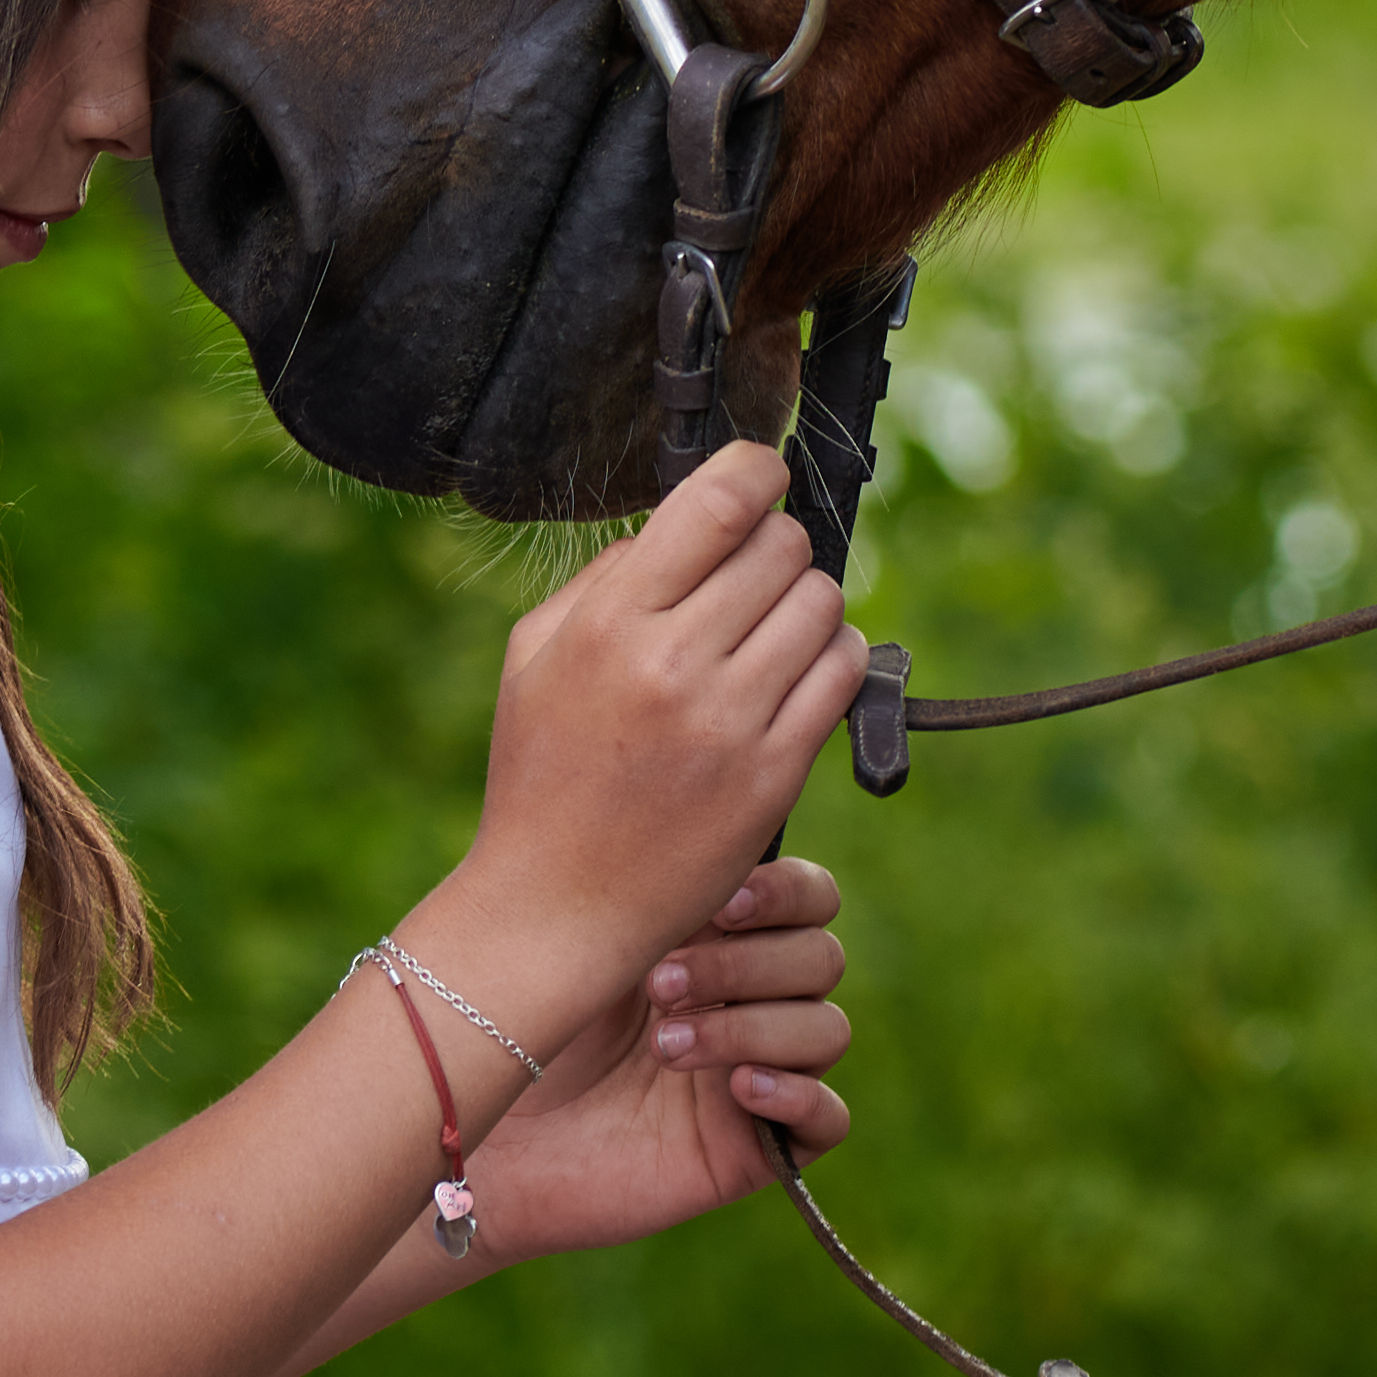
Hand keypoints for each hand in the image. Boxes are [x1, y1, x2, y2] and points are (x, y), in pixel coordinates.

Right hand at [422, 440, 865, 1052]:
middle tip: (754, 577)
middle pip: (782, 547)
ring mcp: (731, 721)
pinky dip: (834, 659)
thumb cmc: (542, 776)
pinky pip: (843, 674)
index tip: (761, 477)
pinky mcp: (775, 774)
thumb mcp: (533, 656)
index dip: (756, 471)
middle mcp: (675, 663)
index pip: (719, 502)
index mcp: (611, 622)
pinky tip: (796, 675)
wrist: (558, 905)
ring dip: (807, 604)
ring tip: (773, 631)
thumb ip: (606, 577)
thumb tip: (682, 525)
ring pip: (822, 603)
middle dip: (776, 548)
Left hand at [472, 856, 850, 1260]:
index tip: (719, 904)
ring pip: (826, 1030)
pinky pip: (830, 1119)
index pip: (810, 896)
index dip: (785, 892)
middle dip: (744, 965)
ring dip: (751, 1028)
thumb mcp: (583, 942)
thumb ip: (651, 886)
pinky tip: (736, 1088)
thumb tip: (706, 817)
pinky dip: (795, 1094)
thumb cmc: (523, 1028)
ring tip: (664, 1046)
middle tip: (658, 985)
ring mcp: (760, 1071)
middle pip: (822, 958)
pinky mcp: (759, 1147)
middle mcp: (752, 1001)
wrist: (485, 1135)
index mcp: (722, 939)